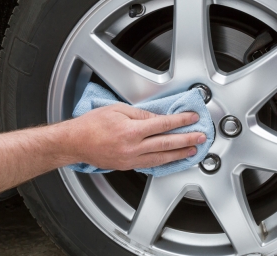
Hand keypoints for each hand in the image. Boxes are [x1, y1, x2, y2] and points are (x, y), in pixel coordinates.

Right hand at [61, 103, 205, 169]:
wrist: (75, 142)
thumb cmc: (92, 124)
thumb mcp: (118, 110)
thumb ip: (141, 114)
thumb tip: (158, 117)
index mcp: (131, 131)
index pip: (163, 124)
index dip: (181, 121)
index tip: (192, 118)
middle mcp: (133, 147)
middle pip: (167, 143)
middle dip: (187, 140)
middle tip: (201, 137)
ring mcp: (131, 159)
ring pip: (161, 158)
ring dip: (180, 154)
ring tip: (193, 150)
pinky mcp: (127, 166)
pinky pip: (151, 164)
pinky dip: (164, 161)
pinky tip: (173, 159)